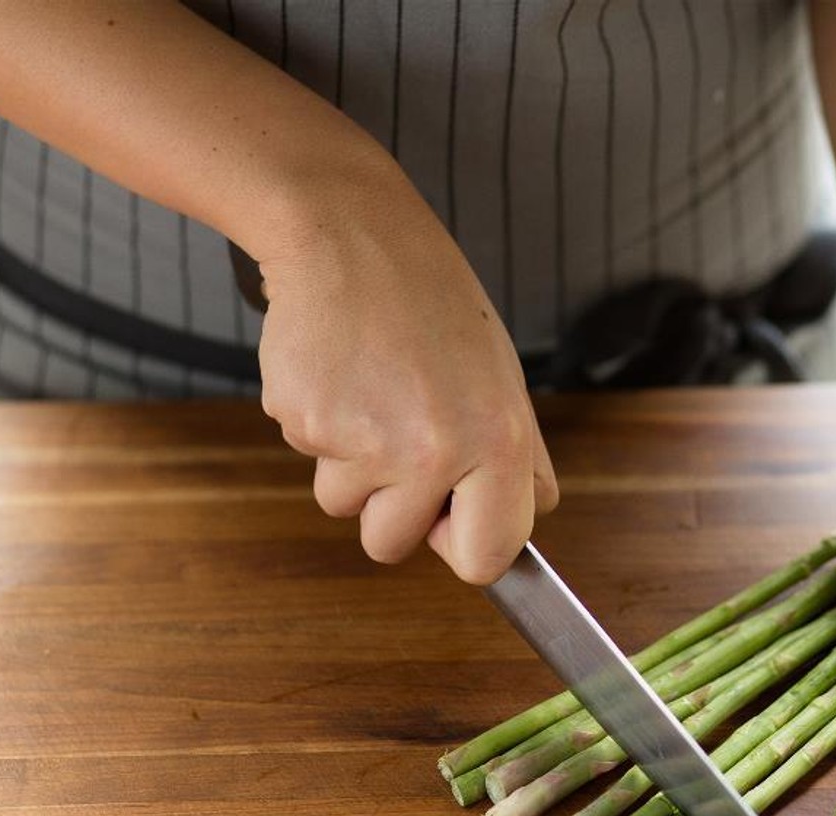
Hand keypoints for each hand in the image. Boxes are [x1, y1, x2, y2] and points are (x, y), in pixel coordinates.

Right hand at [256, 157, 557, 584]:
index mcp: (496, 444)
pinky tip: (339, 371)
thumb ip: (520, 460)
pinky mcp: (307, 423)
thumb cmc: (431, 304)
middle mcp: (434, 453)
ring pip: (341, 505)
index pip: (482, 560)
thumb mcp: (502, 378)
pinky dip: (319, 424)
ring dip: (349, 464)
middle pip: (391, 547)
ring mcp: (364, 442)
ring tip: (370, 392)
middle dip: (387, 508)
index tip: (448, 518)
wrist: (350, 236)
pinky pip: (308, 456)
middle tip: (398, 433)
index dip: (460, 545)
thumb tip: (529, 523)